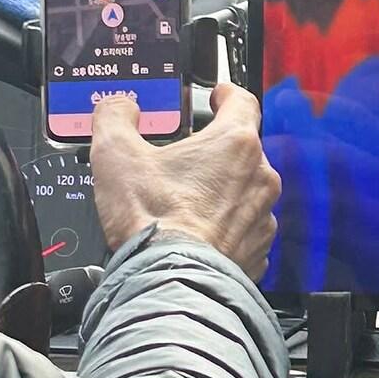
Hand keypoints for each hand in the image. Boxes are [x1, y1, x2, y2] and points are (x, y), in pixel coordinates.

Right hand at [90, 84, 280, 281]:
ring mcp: (262, 215)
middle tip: (184, 161)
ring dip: (221, 191)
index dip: (226, 94)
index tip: (218, 95)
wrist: (171, 283)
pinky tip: (197, 233)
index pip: (241, 101)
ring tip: (186, 202)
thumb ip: (116, 118)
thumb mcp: (116, 154)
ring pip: (245, 190)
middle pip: (241, 149)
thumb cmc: (153, 222)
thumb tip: (118, 107)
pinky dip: (225, 226)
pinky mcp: (258, 249)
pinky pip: (244, 227)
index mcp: (235, 143)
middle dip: (215, 151)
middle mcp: (259, 176)